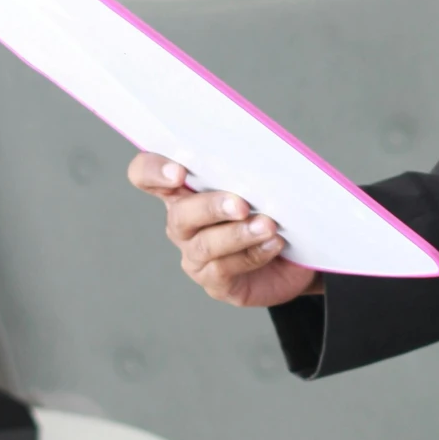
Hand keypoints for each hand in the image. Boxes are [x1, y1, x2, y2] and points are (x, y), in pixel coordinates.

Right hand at [127, 153, 324, 307]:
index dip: (153, 171)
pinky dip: (253, 254)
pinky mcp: (215, 282)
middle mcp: (183, 223)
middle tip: (242, 204)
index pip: (146, 174)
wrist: (292, 256)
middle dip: (211, 207)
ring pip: (205, 245)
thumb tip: (263, 158)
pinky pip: (226, 269)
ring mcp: (195, 255)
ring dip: (238, 234)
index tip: (179, 172)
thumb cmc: (273, 211)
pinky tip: (274, 243)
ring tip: (268, 226)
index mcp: (184, 189)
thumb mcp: (263, 185)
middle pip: (179, 214)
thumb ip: (251, 169)